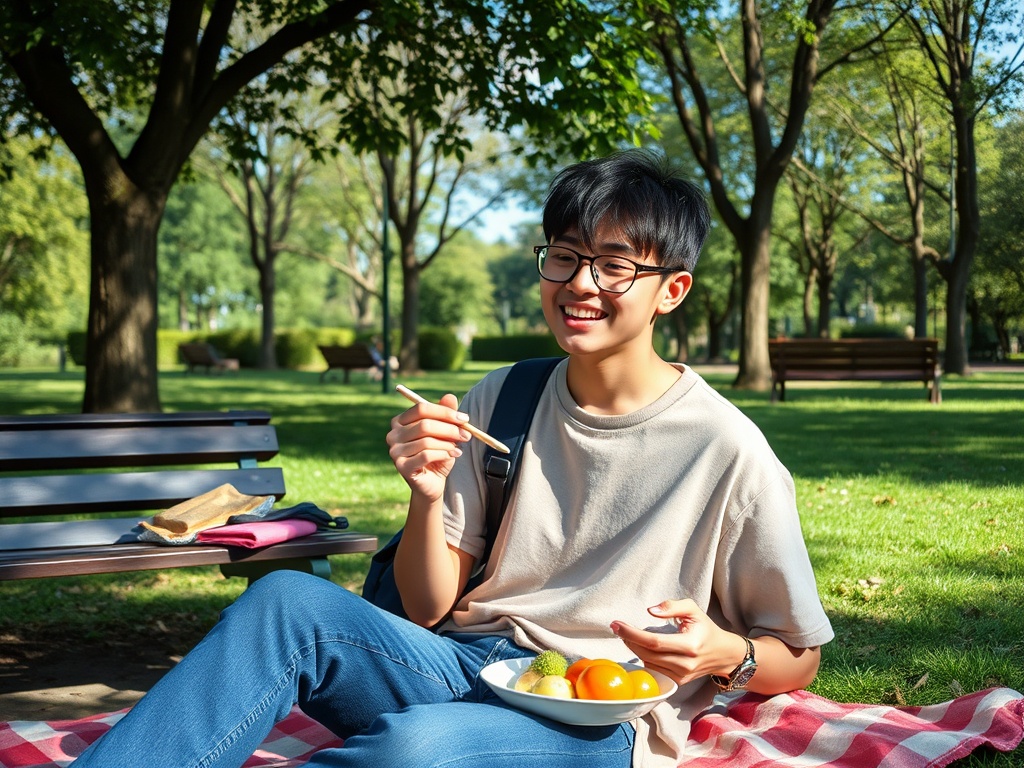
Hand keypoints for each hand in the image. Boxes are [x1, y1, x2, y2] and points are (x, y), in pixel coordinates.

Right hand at [386, 393, 471, 501]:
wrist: (432, 482)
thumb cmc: (437, 454)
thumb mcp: (444, 433)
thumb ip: (446, 414)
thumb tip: (450, 397)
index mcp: (400, 421)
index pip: (421, 408)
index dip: (444, 412)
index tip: (465, 419)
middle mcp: (393, 434)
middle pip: (424, 425)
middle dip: (449, 429)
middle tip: (466, 435)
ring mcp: (394, 451)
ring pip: (426, 441)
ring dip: (448, 444)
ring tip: (458, 448)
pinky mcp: (401, 466)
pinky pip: (426, 455)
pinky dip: (443, 454)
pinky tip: (452, 456)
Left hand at [610, 599, 746, 686]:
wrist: (723, 654)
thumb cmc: (705, 628)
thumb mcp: (693, 610)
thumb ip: (672, 606)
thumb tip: (650, 611)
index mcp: (690, 644)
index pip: (654, 642)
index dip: (632, 634)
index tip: (617, 625)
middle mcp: (686, 664)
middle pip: (647, 654)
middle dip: (629, 640)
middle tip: (618, 628)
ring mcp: (682, 676)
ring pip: (648, 664)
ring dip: (634, 649)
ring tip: (629, 636)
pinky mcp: (678, 683)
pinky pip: (654, 671)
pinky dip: (644, 659)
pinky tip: (642, 648)